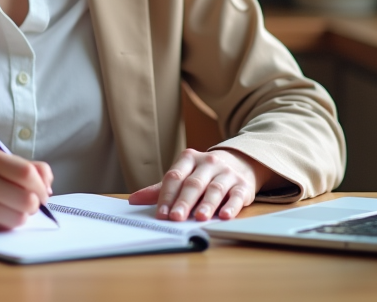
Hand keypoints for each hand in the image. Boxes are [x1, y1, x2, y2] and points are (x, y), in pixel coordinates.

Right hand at [0, 146, 52, 230]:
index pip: (27, 173)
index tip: (43, 192)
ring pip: (18, 218)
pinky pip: (2, 229)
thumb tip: (48, 186)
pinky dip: (6, 224)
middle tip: (29, 202)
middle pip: (27, 199)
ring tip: (12, 209)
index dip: (42, 186)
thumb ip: (28, 167)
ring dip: (22, 216)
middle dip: (35, 204)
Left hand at [128, 148, 271, 221]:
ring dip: (207, 204)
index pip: (175, 176)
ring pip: (215, 189)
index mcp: (189, 159)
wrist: (239, 162)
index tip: (160, 213)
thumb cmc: (203, 174)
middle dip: (184, 201)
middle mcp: (208, 163)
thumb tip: (134, 200)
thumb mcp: (183, 175)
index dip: (167, 195)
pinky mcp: (242, 185)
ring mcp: (226, 173)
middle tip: (175, 217)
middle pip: (193, 183)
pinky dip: (231, 206)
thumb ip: (161, 189)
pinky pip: (236, 195)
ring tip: (200, 217)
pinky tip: (224, 216)